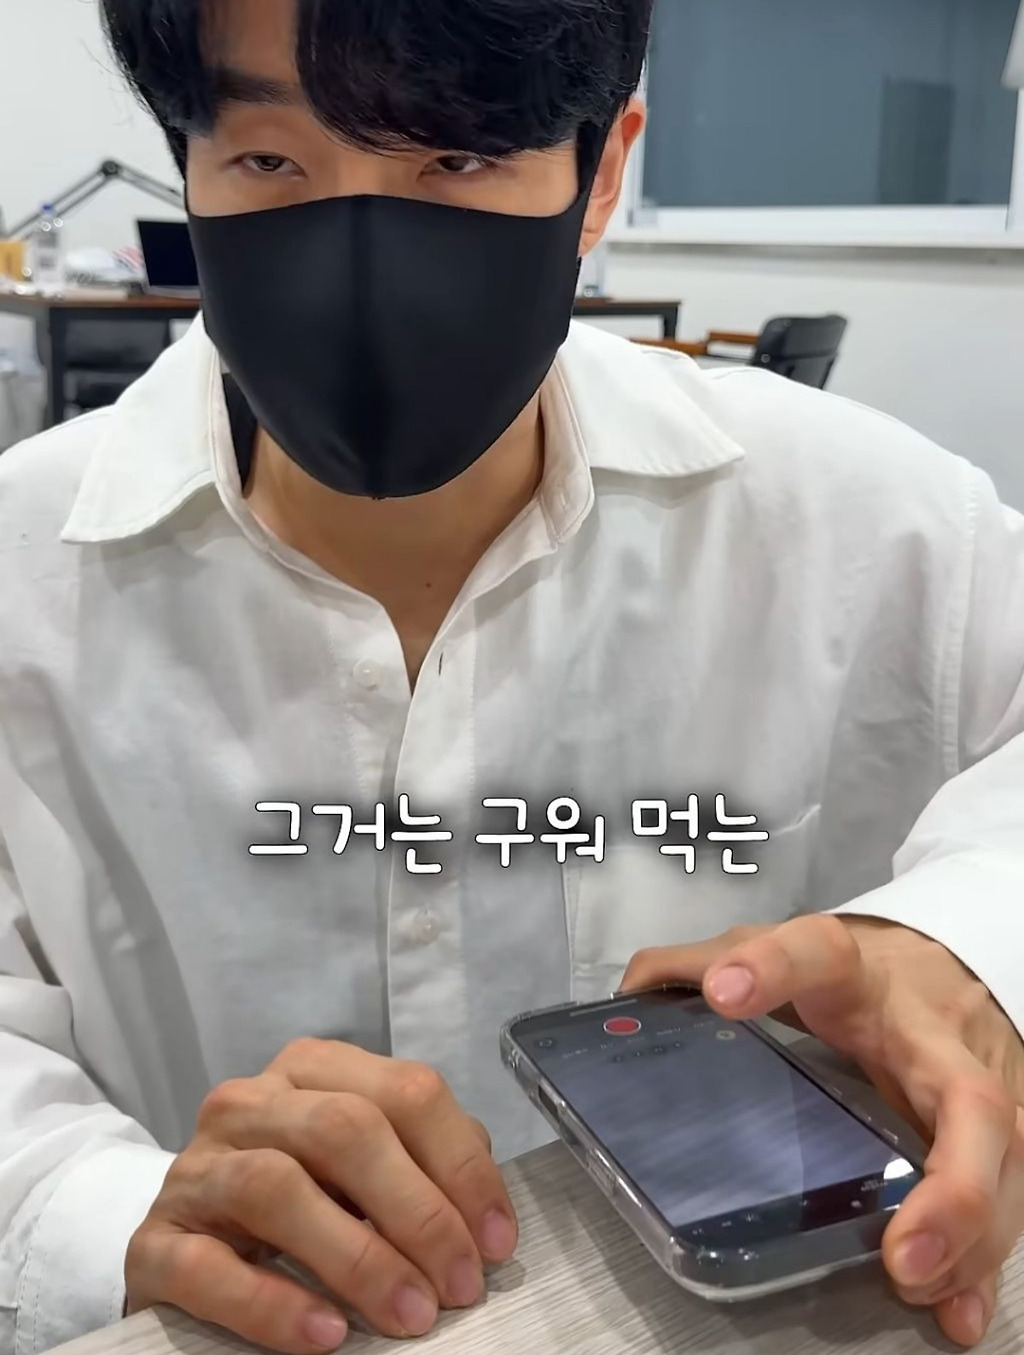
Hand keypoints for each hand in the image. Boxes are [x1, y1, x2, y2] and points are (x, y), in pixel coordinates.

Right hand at [125, 1040, 516, 1351]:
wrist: (182, 1236)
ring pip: (277, 1185)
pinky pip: (207, 1267)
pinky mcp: (153, 1240)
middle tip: (461, 1285)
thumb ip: (417, 1161)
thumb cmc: (296, 1197)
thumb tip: (483, 1209)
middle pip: (347, 1129)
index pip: (406, 1092)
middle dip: (419, 1211)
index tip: (498, 1240)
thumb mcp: (359, 1165)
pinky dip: (272, 1304)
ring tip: (410, 1314)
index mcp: (313, 1070)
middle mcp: (250, 1102)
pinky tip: (326, 1335)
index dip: (462, 1165)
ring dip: (358, 1256)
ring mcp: (196, 1166)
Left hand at [622, 915, 1023, 1347]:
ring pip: (1001, 1160)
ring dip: (969, 1233)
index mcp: (852, 976)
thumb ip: (698, 966)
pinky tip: (959, 1307)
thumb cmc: (851, 974)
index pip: (815, 953)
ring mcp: (975, 1082)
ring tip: (916, 1279)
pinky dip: (983, 1260)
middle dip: (949, 1179)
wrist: (946, 962)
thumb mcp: (773, 953)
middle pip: (967, 1098)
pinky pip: (1008, 1195)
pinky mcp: (997, 1133)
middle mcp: (928, 1031)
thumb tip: (632, 994)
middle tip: (902, 1244)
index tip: (724, 994)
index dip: (770, 966)